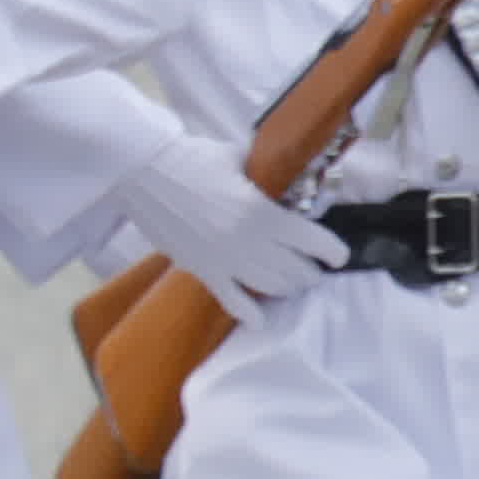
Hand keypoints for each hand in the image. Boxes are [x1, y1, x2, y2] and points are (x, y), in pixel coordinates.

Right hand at [116, 144, 345, 314]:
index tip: (339, 256)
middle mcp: (247, 241)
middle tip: (312, 266)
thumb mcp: (239, 158)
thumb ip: (267, 173)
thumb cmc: (191, 158)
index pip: (313, 241)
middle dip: (310, 270)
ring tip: (293, 281)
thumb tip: (287, 177)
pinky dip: (249, 313)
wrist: (139, 171)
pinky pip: (231, 300)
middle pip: (296, 270)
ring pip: (271, 287)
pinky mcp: (200, 270)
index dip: (333, 251)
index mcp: (261, 212)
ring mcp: (223, 259)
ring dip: (288, 286)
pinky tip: (261, 320)